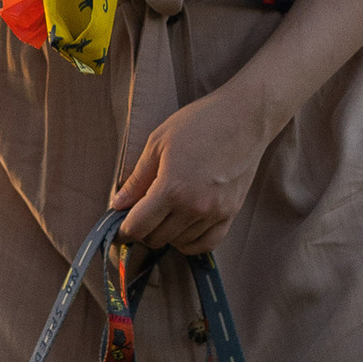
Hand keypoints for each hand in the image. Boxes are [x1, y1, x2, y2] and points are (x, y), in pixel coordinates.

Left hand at [111, 81, 269, 256]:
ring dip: (166, 234)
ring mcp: (215, 213)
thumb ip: (137, 178)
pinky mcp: (231, 213)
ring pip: (179, 242)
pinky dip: (190, 242)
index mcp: (171, 188)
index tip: (119, 228)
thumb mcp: (158, 142)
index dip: (123, 231)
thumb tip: (118, 204)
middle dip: (143, 231)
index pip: (138, 227)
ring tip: (163, 215)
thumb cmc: (199, 123)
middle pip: (157, 238)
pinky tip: (183, 230)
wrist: (244, 118)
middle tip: (140, 215)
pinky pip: (207, 243)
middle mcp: (193, 207)